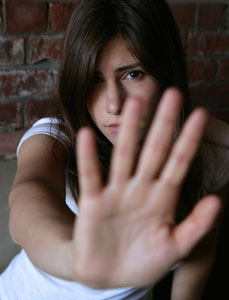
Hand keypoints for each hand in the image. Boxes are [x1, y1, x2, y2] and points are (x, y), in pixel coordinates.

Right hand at [71, 88, 220, 288]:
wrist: (109, 276)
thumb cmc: (143, 262)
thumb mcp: (175, 248)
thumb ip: (196, 226)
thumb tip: (217, 200)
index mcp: (162, 198)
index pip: (179, 162)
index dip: (189, 139)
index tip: (201, 113)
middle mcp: (140, 189)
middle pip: (153, 150)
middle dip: (163, 123)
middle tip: (172, 93)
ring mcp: (116, 193)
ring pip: (124, 156)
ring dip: (128, 132)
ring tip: (133, 105)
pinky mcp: (93, 202)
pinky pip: (91, 176)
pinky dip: (88, 157)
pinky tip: (86, 134)